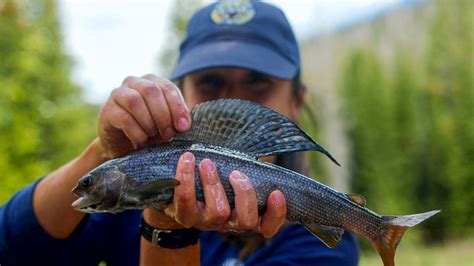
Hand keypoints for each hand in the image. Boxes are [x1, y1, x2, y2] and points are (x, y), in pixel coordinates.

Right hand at [98, 74, 190, 157]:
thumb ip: (177, 120)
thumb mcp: (168, 124)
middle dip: (163, 114)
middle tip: (168, 133)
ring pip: (135, 100)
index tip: (183, 127)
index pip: (168, 87)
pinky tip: (142, 140)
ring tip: (153, 135)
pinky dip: (137, 132)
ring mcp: (117, 94)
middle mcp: (133, 82)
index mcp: (152, 81)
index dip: (177, 107)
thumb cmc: (150, 132)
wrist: (125, 148)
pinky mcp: (107, 111)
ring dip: (149, 121)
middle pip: (151, 90)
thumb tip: (185, 123)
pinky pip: (124, 118)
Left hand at [159, 152, 286, 237]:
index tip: (276, 192)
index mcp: (243, 214)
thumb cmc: (209, 178)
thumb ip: (245, 164)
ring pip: (219, 212)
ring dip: (214, 183)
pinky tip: (187, 159)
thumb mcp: (229, 174)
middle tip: (236, 173)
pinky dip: (186, 177)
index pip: (267, 226)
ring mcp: (206, 222)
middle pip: (247, 221)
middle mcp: (227, 223)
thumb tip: (264, 135)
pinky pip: (186, 200)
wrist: (172, 192)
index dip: (276, 214)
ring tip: (206, 162)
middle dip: (245, 193)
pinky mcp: (184, 215)